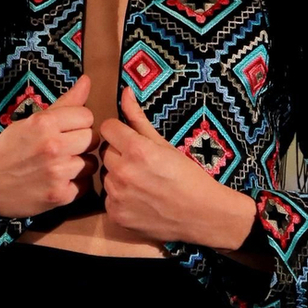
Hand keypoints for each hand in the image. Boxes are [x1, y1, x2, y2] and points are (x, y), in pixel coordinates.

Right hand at [0, 74, 95, 237]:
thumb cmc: (7, 149)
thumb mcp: (30, 121)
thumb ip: (64, 103)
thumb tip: (88, 80)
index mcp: (45, 123)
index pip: (87, 116)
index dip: (77, 123)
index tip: (65, 130)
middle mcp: (54, 147)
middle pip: (92, 139)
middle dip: (80, 142)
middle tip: (63, 148)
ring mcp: (58, 173)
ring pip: (91, 163)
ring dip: (79, 164)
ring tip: (60, 165)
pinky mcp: (60, 195)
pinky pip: (84, 186)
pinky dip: (74, 185)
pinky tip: (57, 181)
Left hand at [98, 87, 257, 251]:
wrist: (202, 215)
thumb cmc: (188, 176)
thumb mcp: (165, 144)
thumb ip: (138, 119)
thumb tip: (125, 91)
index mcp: (136, 150)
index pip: (107, 128)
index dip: (119, 131)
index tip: (130, 138)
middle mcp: (123, 172)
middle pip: (106, 152)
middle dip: (119, 154)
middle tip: (141, 163)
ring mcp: (117, 196)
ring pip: (106, 176)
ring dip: (118, 176)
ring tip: (141, 182)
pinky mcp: (116, 215)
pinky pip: (109, 199)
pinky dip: (120, 198)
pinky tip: (139, 200)